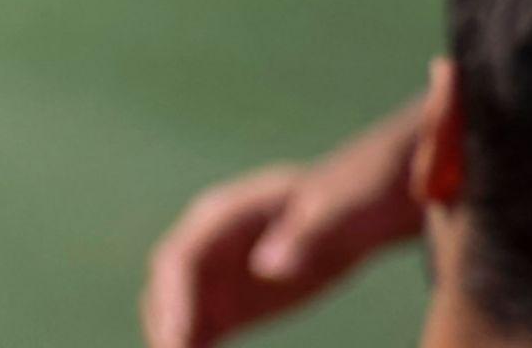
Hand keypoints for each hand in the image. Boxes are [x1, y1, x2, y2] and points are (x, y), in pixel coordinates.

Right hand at [141, 110, 426, 347]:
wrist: (364, 203)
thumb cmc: (353, 199)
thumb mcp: (339, 212)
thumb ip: (305, 237)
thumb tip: (267, 270)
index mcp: (225, 215)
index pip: (181, 258)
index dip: (174, 301)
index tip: (177, 342)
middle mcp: (209, 243)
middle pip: (170, 288)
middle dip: (167, 328)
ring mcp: (219, 272)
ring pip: (179, 310)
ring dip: (176, 339)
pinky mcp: (234, 298)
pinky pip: (204, 327)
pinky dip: (197, 347)